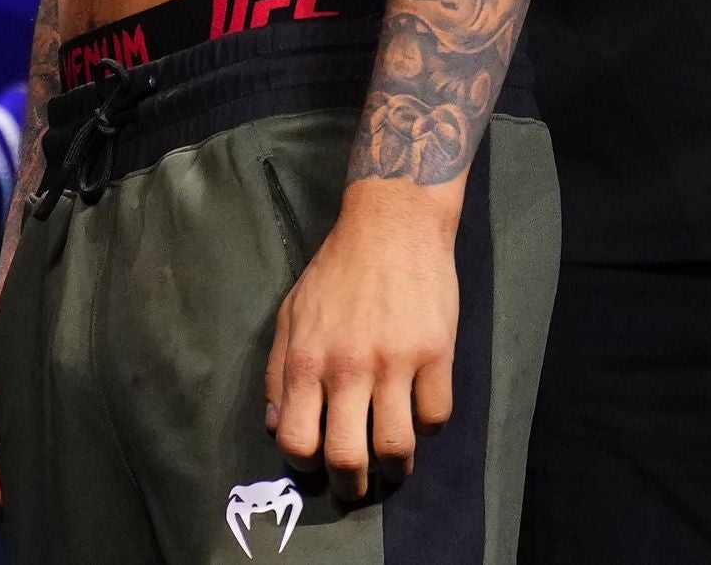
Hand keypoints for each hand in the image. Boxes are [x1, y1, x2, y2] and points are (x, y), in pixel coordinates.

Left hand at [263, 178, 463, 502]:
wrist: (392, 224)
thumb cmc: (336, 269)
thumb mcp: (291, 313)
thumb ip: (277, 371)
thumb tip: (274, 426)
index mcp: (306, 359)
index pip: (297, 440)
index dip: (306, 464)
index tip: (317, 463)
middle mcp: (347, 366)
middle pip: (346, 456)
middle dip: (351, 485)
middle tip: (357, 486)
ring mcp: (395, 362)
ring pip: (396, 447)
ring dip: (396, 468)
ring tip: (394, 463)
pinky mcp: (436, 354)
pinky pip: (436, 417)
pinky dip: (429, 428)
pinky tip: (420, 414)